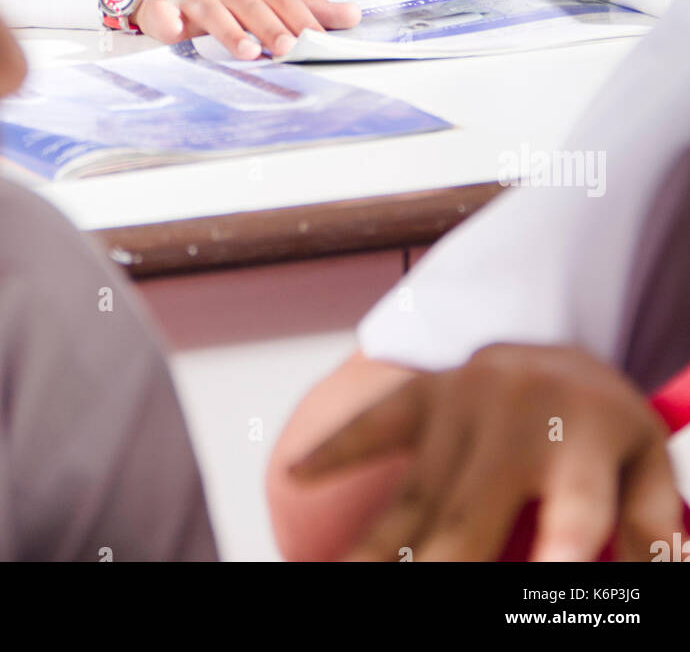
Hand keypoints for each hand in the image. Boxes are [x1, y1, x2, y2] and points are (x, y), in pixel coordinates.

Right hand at [134, 0, 360, 59]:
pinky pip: (165, 15)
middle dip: (271, 28)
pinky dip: (168, 23)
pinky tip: (173, 33)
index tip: (322, 39)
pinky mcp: (165, 8)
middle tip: (289, 48)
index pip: (283, 2)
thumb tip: (355, 15)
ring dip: (230, 32)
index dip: (302, 18)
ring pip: (214, 14)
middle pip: (253, 9)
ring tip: (246, 53)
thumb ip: (308, 8)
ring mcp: (197, 0)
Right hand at [288, 343, 681, 561]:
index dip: (564, 548)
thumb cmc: (603, 430)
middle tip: (409, 604)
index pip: (578, 510)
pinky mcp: (422, 395)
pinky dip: (334, 450)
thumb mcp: (649, 470)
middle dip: (439, 569)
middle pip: (468, 519)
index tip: (555, 572)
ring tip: (341, 577)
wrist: (560, 344)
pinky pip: (372, 424)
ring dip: (376, 548)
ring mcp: (459, 404)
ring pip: (411, 496)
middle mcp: (515, 420)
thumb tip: (665, 568)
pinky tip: (297, 475)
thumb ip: (652, 525)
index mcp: (583, 444)